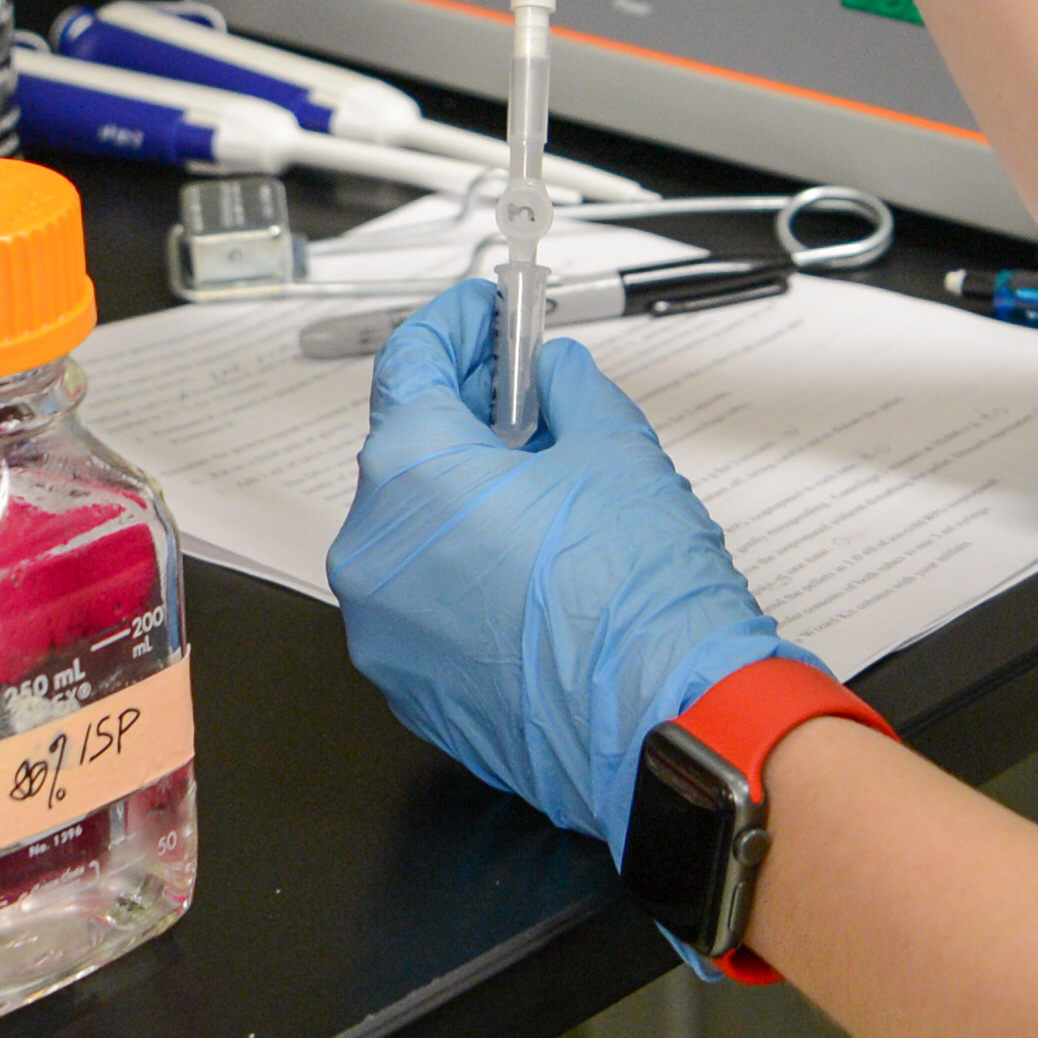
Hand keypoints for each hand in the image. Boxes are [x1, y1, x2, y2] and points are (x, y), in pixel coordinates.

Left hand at [327, 279, 799, 871]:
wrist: (663, 724)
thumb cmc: (639, 600)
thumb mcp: (616, 448)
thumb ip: (567, 390)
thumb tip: (549, 375)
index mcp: (411, 475)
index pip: (409, 363)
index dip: (452, 326)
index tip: (482, 313)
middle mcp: (374, 553)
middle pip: (405, 452)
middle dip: (467, 415)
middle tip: (528, 393)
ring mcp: (384, 629)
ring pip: (414, 533)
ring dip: (466, 498)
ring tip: (544, 488)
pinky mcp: (408, 684)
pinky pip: (425, 600)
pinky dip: (464, 569)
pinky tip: (531, 565)